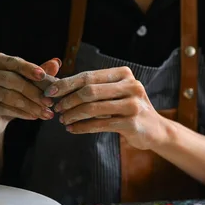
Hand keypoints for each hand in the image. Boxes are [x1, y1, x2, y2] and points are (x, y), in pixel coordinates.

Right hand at [0, 52, 60, 136]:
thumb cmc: (11, 94)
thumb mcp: (26, 82)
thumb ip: (39, 73)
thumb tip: (56, 62)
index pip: (12, 62)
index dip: (28, 68)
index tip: (44, 76)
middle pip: (10, 79)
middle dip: (33, 91)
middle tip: (50, 101)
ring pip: (8, 95)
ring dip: (30, 105)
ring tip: (46, 112)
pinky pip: (3, 108)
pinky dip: (22, 113)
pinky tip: (34, 116)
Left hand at [45, 66, 168, 149]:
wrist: (155, 130)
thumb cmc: (128, 109)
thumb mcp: (115, 93)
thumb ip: (95, 88)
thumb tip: (60, 87)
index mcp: (124, 74)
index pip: (89, 76)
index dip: (67, 84)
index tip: (50, 91)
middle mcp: (131, 86)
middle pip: (90, 90)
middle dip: (68, 100)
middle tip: (56, 108)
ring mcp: (133, 104)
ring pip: (93, 108)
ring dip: (73, 115)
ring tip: (63, 120)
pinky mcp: (132, 123)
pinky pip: (100, 124)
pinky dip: (82, 127)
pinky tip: (72, 129)